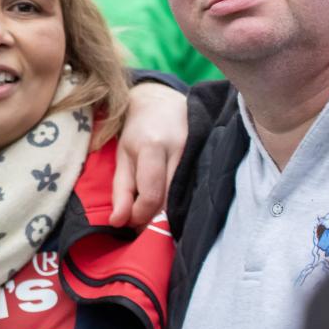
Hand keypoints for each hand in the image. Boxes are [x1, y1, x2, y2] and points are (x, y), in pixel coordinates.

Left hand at [110, 82, 186, 227]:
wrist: (164, 102)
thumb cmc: (138, 131)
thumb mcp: (123, 156)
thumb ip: (120, 190)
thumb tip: (117, 222)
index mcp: (152, 147)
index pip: (152, 195)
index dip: (140, 216)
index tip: (130, 223)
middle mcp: (180, 150)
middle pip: (172, 201)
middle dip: (154, 220)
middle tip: (142, 225)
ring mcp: (199, 152)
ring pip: (187, 198)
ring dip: (169, 214)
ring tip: (155, 215)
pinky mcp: (210, 157)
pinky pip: (197, 189)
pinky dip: (184, 203)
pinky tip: (173, 205)